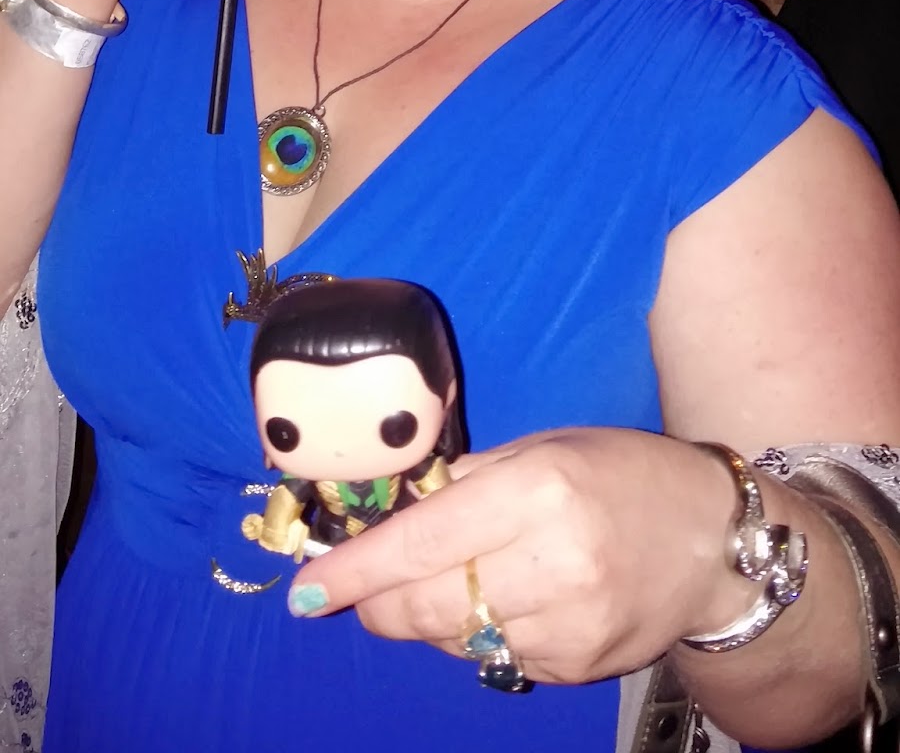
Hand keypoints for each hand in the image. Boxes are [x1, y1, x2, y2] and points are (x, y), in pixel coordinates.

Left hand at [285, 429, 747, 685]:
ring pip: (454, 640)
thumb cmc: (623, 476)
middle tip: (357, 591)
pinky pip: (494, 661)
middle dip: (376, 603)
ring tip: (450, 581)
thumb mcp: (546, 448)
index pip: (422, 542)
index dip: (356, 571)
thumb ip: (467, 479)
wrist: (713, 544)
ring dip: (428, 618)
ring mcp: (568, 626)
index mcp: (539, 491)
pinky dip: (476, 636)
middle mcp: (554, 563)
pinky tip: (502, 601)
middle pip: (426, 605)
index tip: (308, 590)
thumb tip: (390, 511)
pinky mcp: (576, 669)